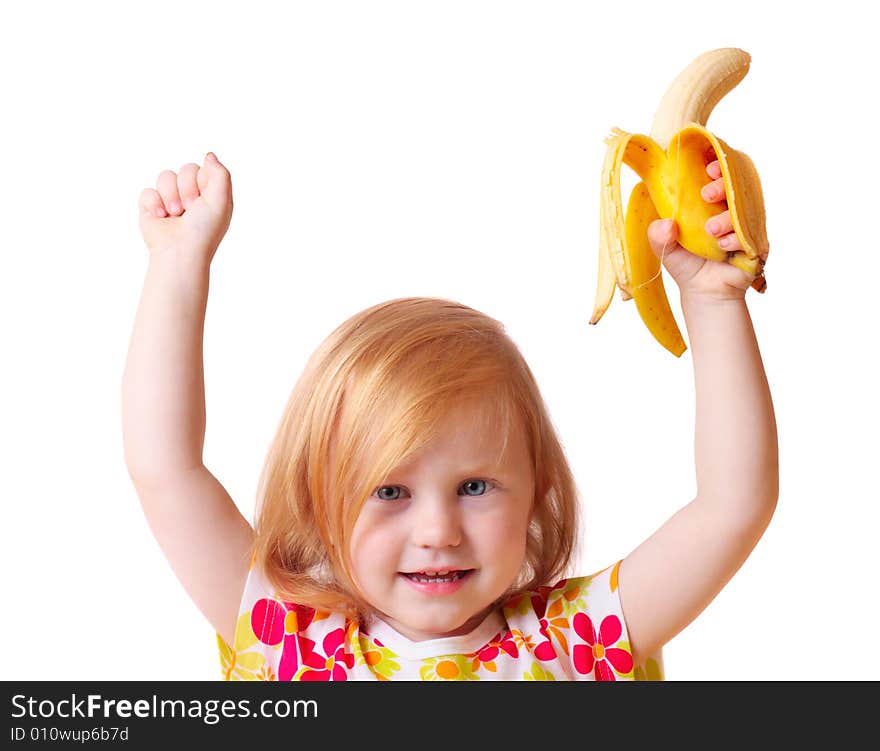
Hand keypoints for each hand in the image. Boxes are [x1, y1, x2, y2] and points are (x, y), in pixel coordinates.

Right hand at [137, 152, 232, 264]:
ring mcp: (170, 200)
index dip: (201, 181)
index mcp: (210, 195)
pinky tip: (161, 218)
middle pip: (185, 169)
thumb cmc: (203, 230)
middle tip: (190, 209)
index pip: (203, 168)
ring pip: (165, 176)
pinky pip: (148, 191)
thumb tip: (209, 155)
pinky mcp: (151, 207)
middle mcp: (191, 196)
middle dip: (187, 188)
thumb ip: (220, 174)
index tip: (203, 200)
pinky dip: (154, 204)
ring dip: (171, 197)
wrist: (179, 252)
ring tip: (175, 215)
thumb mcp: (222, 200)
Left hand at [647, 159, 756, 302]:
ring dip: (727, 216)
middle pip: (736, 186)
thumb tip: (665, 224)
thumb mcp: (664, 248)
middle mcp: (731, 211)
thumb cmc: (688, 264)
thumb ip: (657, 234)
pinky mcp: (756, 243)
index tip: (708, 167)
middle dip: (723, 185)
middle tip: (706, 194)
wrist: (703, 292)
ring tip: (710, 230)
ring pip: (744, 209)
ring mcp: (745, 226)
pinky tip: (723, 246)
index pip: (719, 177)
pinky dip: (736, 237)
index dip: (717, 167)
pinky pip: (751, 233)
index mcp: (712, 205)